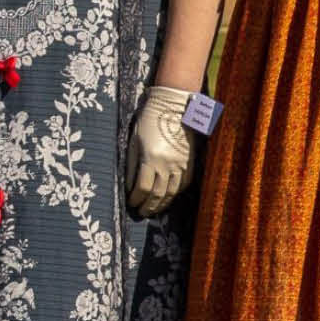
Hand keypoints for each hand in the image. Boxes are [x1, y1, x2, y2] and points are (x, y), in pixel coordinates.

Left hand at [124, 83, 198, 216]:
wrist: (174, 107)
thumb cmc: (149, 121)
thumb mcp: (134, 141)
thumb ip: (132, 165)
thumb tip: (130, 187)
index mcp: (151, 159)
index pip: (142, 188)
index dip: (136, 199)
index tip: (131, 203)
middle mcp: (167, 165)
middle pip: (157, 195)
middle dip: (147, 206)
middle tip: (141, 213)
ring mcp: (181, 165)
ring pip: (171, 193)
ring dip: (161, 204)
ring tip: (153, 210)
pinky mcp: (190, 163)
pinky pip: (183, 184)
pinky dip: (175, 194)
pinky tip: (168, 198)